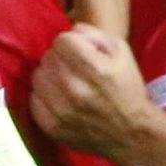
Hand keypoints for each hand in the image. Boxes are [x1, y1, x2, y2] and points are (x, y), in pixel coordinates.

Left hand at [31, 26, 165, 165]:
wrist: (131, 133)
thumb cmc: (127, 89)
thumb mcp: (121, 51)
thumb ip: (93, 34)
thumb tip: (70, 32)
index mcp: (93, 68)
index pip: (61, 40)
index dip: (71, 43)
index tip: (80, 53)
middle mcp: (74, 88)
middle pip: (48, 57)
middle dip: (60, 58)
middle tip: (73, 69)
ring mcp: (60, 110)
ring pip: (37, 76)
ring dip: (49, 76)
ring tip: (64, 83)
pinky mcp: (51, 126)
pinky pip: (33, 99)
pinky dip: (44, 96)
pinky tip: (58, 99)